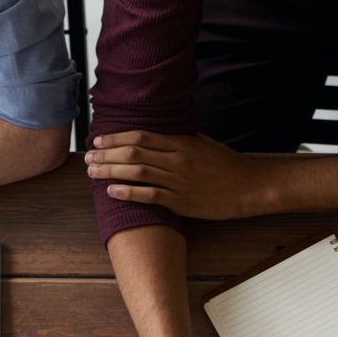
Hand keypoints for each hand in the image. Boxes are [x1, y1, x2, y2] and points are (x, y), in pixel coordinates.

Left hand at [87, 132, 275, 219]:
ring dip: (111, 171)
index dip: (116, 138)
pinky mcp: (182, 201)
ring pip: (138, 173)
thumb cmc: (227, 165)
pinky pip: (150, 196)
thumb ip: (180, 140)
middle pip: (134, 153)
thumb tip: (158, 135)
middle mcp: (177, 160)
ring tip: (93, 172)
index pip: (141, 136)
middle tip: (88, 157)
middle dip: (107, 154)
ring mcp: (179, 181)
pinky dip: (129, 193)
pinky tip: (112, 191)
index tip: (99, 140)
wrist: (249, 186)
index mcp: (181, 143)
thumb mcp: (203, 144)